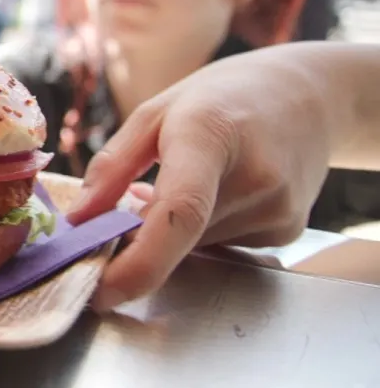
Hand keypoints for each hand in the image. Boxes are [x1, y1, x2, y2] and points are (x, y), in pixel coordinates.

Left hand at [67, 46, 340, 311]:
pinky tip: (217, 192)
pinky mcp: (287, 231)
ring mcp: (277, 209)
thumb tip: (80, 220)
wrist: (308, 96)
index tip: (101, 291)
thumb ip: (112, 165)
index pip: (179, 211)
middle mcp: (253, 177)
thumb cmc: (221, 98)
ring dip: (173, 231)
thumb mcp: (155, 111)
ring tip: (184, 180)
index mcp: (210, 136)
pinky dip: (202, 230)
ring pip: (195, 246)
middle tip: (124, 212)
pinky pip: (221, 245)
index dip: (139, 263)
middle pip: (178, 238)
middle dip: (138, 242)